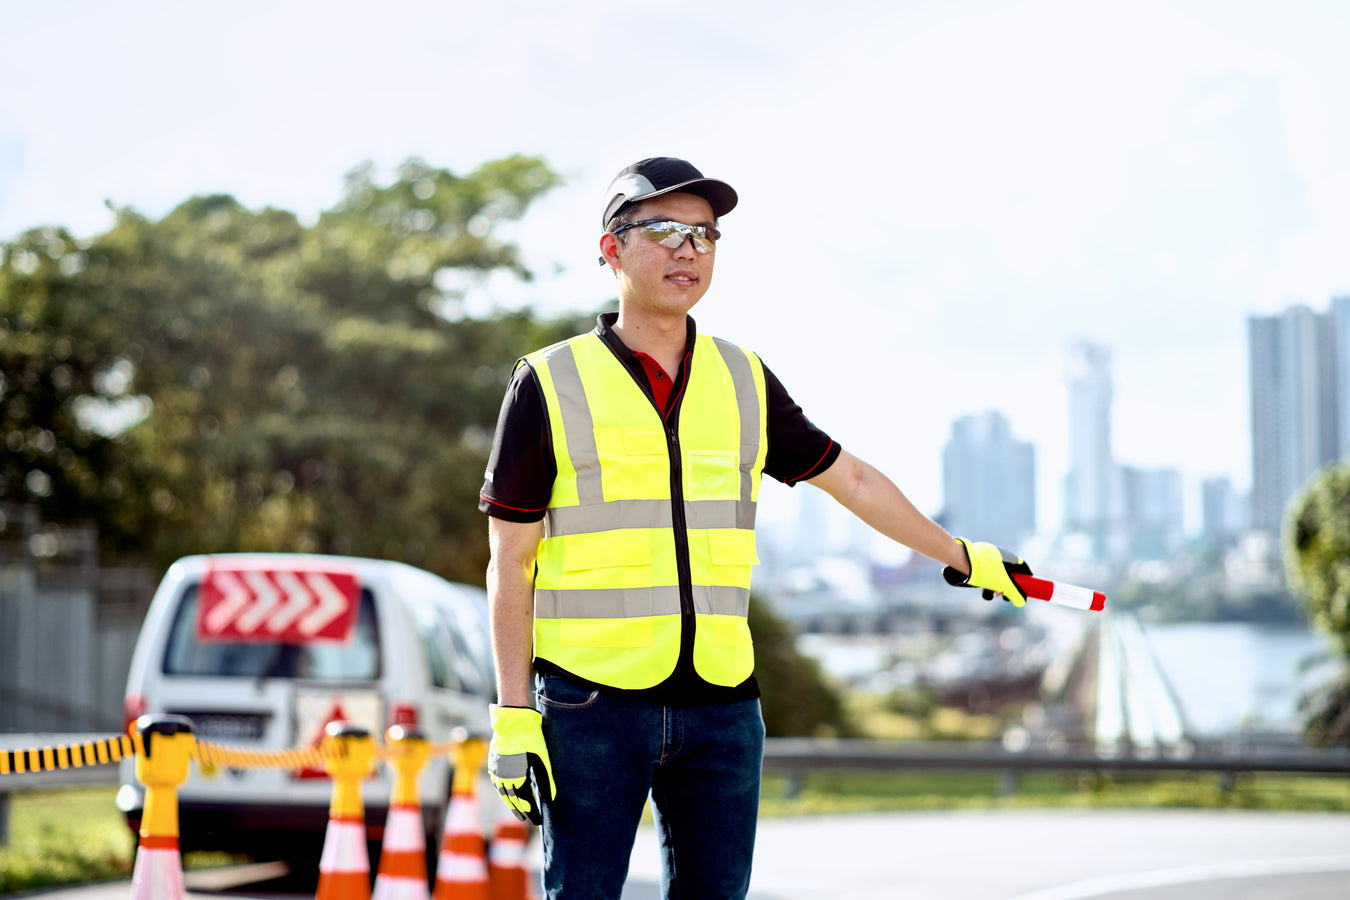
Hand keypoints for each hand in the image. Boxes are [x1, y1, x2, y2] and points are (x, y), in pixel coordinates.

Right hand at [488, 705, 553, 824]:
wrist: (512, 720)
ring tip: (519, 812)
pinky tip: (507, 794)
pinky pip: (497, 783)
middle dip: (522, 811)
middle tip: (530, 820)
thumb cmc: (530, 737)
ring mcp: (496, 770)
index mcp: (516, 776)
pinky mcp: (494, 762)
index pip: (524, 801)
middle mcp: (504, 776)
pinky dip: (502, 791)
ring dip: (510, 804)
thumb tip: (550, 798)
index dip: (532, 812)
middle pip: (512, 800)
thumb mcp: (542, 757)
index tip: (539, 821)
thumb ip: (546, 779)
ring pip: (503, 793)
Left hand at [942, 538, 1031, 606]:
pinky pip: (987, 577)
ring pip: (998, 577)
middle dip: (1010, 587)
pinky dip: (988, 586)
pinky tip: (985, 590)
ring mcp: (988, 561)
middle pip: (1010, 574)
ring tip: (995, 594)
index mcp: (1008, 556)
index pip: (1023, 566)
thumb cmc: (986, 570)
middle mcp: (999, 556)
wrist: (963, 562)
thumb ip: (1014, 594)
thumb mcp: (1004, 584)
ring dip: (998, 589)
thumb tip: (1021, 602)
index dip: (1027, 577)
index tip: (1030, 587)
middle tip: (1009, 595)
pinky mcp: (978, 566)